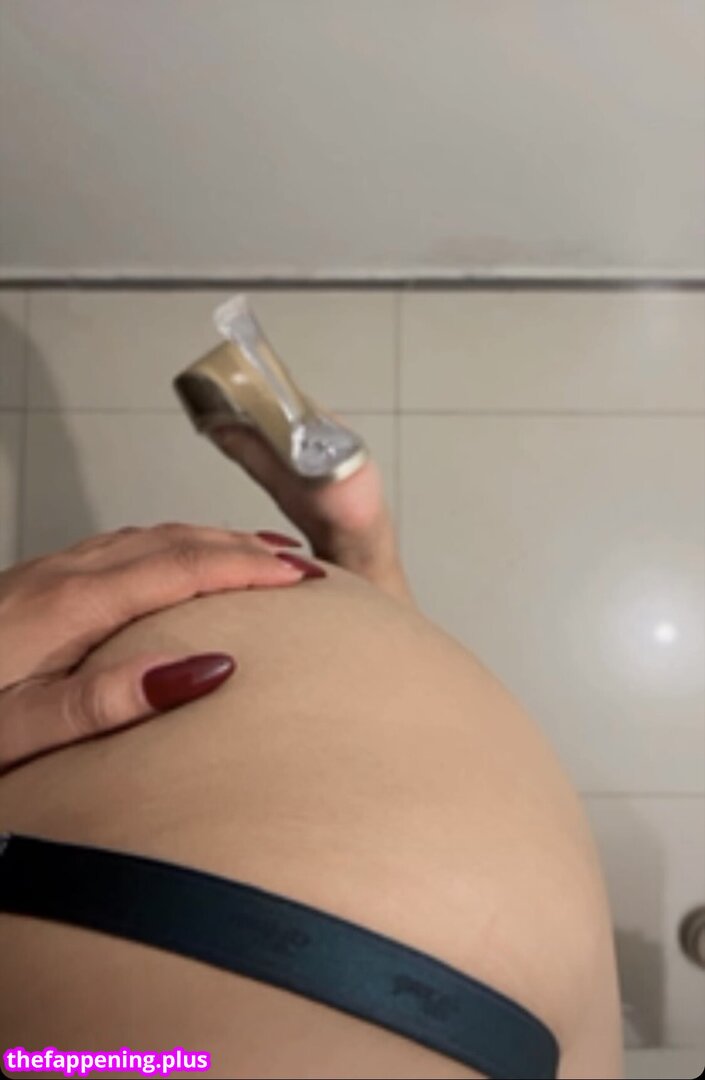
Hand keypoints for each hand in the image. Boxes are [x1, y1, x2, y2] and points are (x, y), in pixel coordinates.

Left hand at [0, 523, 321, 771]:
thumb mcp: (19, 732)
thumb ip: (107, 702)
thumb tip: (210, 667)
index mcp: (68, 606)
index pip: (181, 569)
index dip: (248, 567)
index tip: (304, 576)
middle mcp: (63, 575)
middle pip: (173, 540)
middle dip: (244, 546)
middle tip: (305, 565)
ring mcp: (47, 572)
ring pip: (148, 536)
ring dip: (211, 540)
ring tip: (261, 555)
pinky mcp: (37, 582)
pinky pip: (123, 545)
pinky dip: (172, 545)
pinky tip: (180, 561)